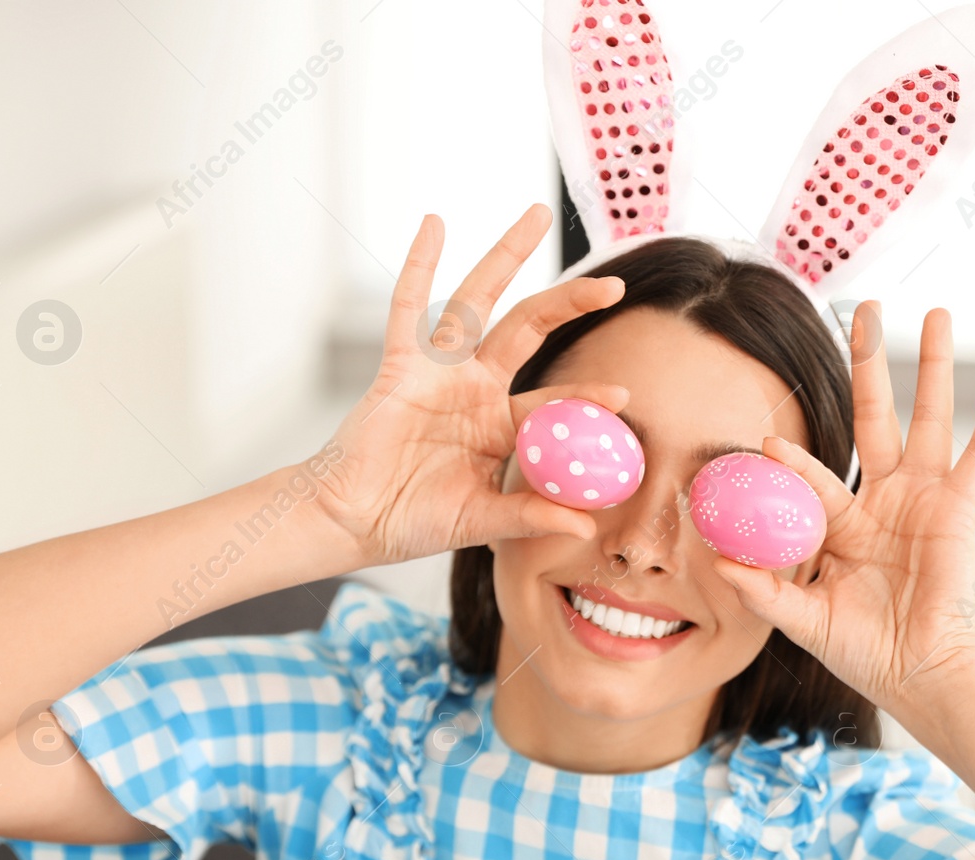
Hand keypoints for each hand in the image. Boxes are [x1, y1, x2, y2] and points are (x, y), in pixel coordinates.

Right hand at [312, 204, 630, 566]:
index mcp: (499, 425)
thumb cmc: (413, 520)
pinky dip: (419, 266)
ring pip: (477, 302)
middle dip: (569, 303)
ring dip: (505, 257)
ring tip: (534, 215)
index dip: (585, 395)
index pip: (552, 400)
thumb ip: (529, 516)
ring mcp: (438, 372)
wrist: (353, 521)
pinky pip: (409, 309)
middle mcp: (474, 388)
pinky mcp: (400, 366)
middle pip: (529, 329)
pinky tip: (434, 225)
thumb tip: (585, 528)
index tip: (622, 396)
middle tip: (613, 286)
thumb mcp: (481, 520)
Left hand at [710, 304, 974, 743]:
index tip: (765, 437)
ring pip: (929, 418)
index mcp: (843, 523)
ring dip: (933, 366)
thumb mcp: (805, 619)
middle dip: (869, 363)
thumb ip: (765, 591)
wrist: (921, 676)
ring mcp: (926, 500)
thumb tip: (718, 564)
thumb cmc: (866, 652)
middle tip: (862, 310)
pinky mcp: (960, 511)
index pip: (813, 477)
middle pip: (874, 415)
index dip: (792, 458)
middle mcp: (885, 500)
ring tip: (937, 313)